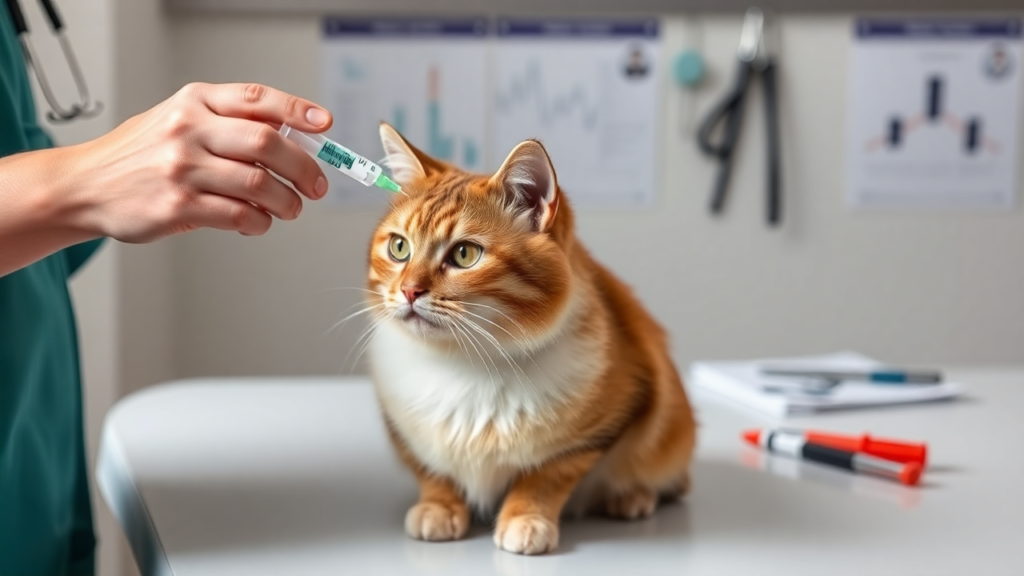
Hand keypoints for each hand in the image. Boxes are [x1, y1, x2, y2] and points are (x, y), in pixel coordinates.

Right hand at [67, 82, 332, 241]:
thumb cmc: (141, 154)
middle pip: (268, 143)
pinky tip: (258, 222)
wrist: (85, 186)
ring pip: (260, 184)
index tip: (324, 124)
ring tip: (290, 208)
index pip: (257, 99)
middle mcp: (189, 130)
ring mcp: (183, 168)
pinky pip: (240, 215)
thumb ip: (228, 125)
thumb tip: (293, 142)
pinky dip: (260, 222)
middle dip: (304, 167)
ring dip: (287, 201)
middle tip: (316, 185)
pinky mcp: (178, 206)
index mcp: (195, 102)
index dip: (298, 110)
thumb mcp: (179, 120)